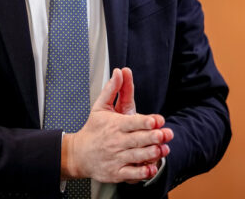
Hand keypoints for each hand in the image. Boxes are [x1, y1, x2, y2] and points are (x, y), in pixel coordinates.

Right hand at [62, 68, 173, 182]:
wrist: (78, 155)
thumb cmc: (93, 129)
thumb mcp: (100, 107)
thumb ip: (113, 89)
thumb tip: (120, 71)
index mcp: (114, 125)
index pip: (132, 122)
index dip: (145, 121)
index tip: (157, 120)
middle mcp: (116, 142)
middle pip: (137, 139)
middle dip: (153, 137)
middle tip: (166, 134)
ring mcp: (116, 158)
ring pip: (136, 156)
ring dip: (151, 154)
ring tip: (163, 150)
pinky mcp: (116, 172)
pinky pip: (131, 174)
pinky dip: (142, 172)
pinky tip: (151, 169)